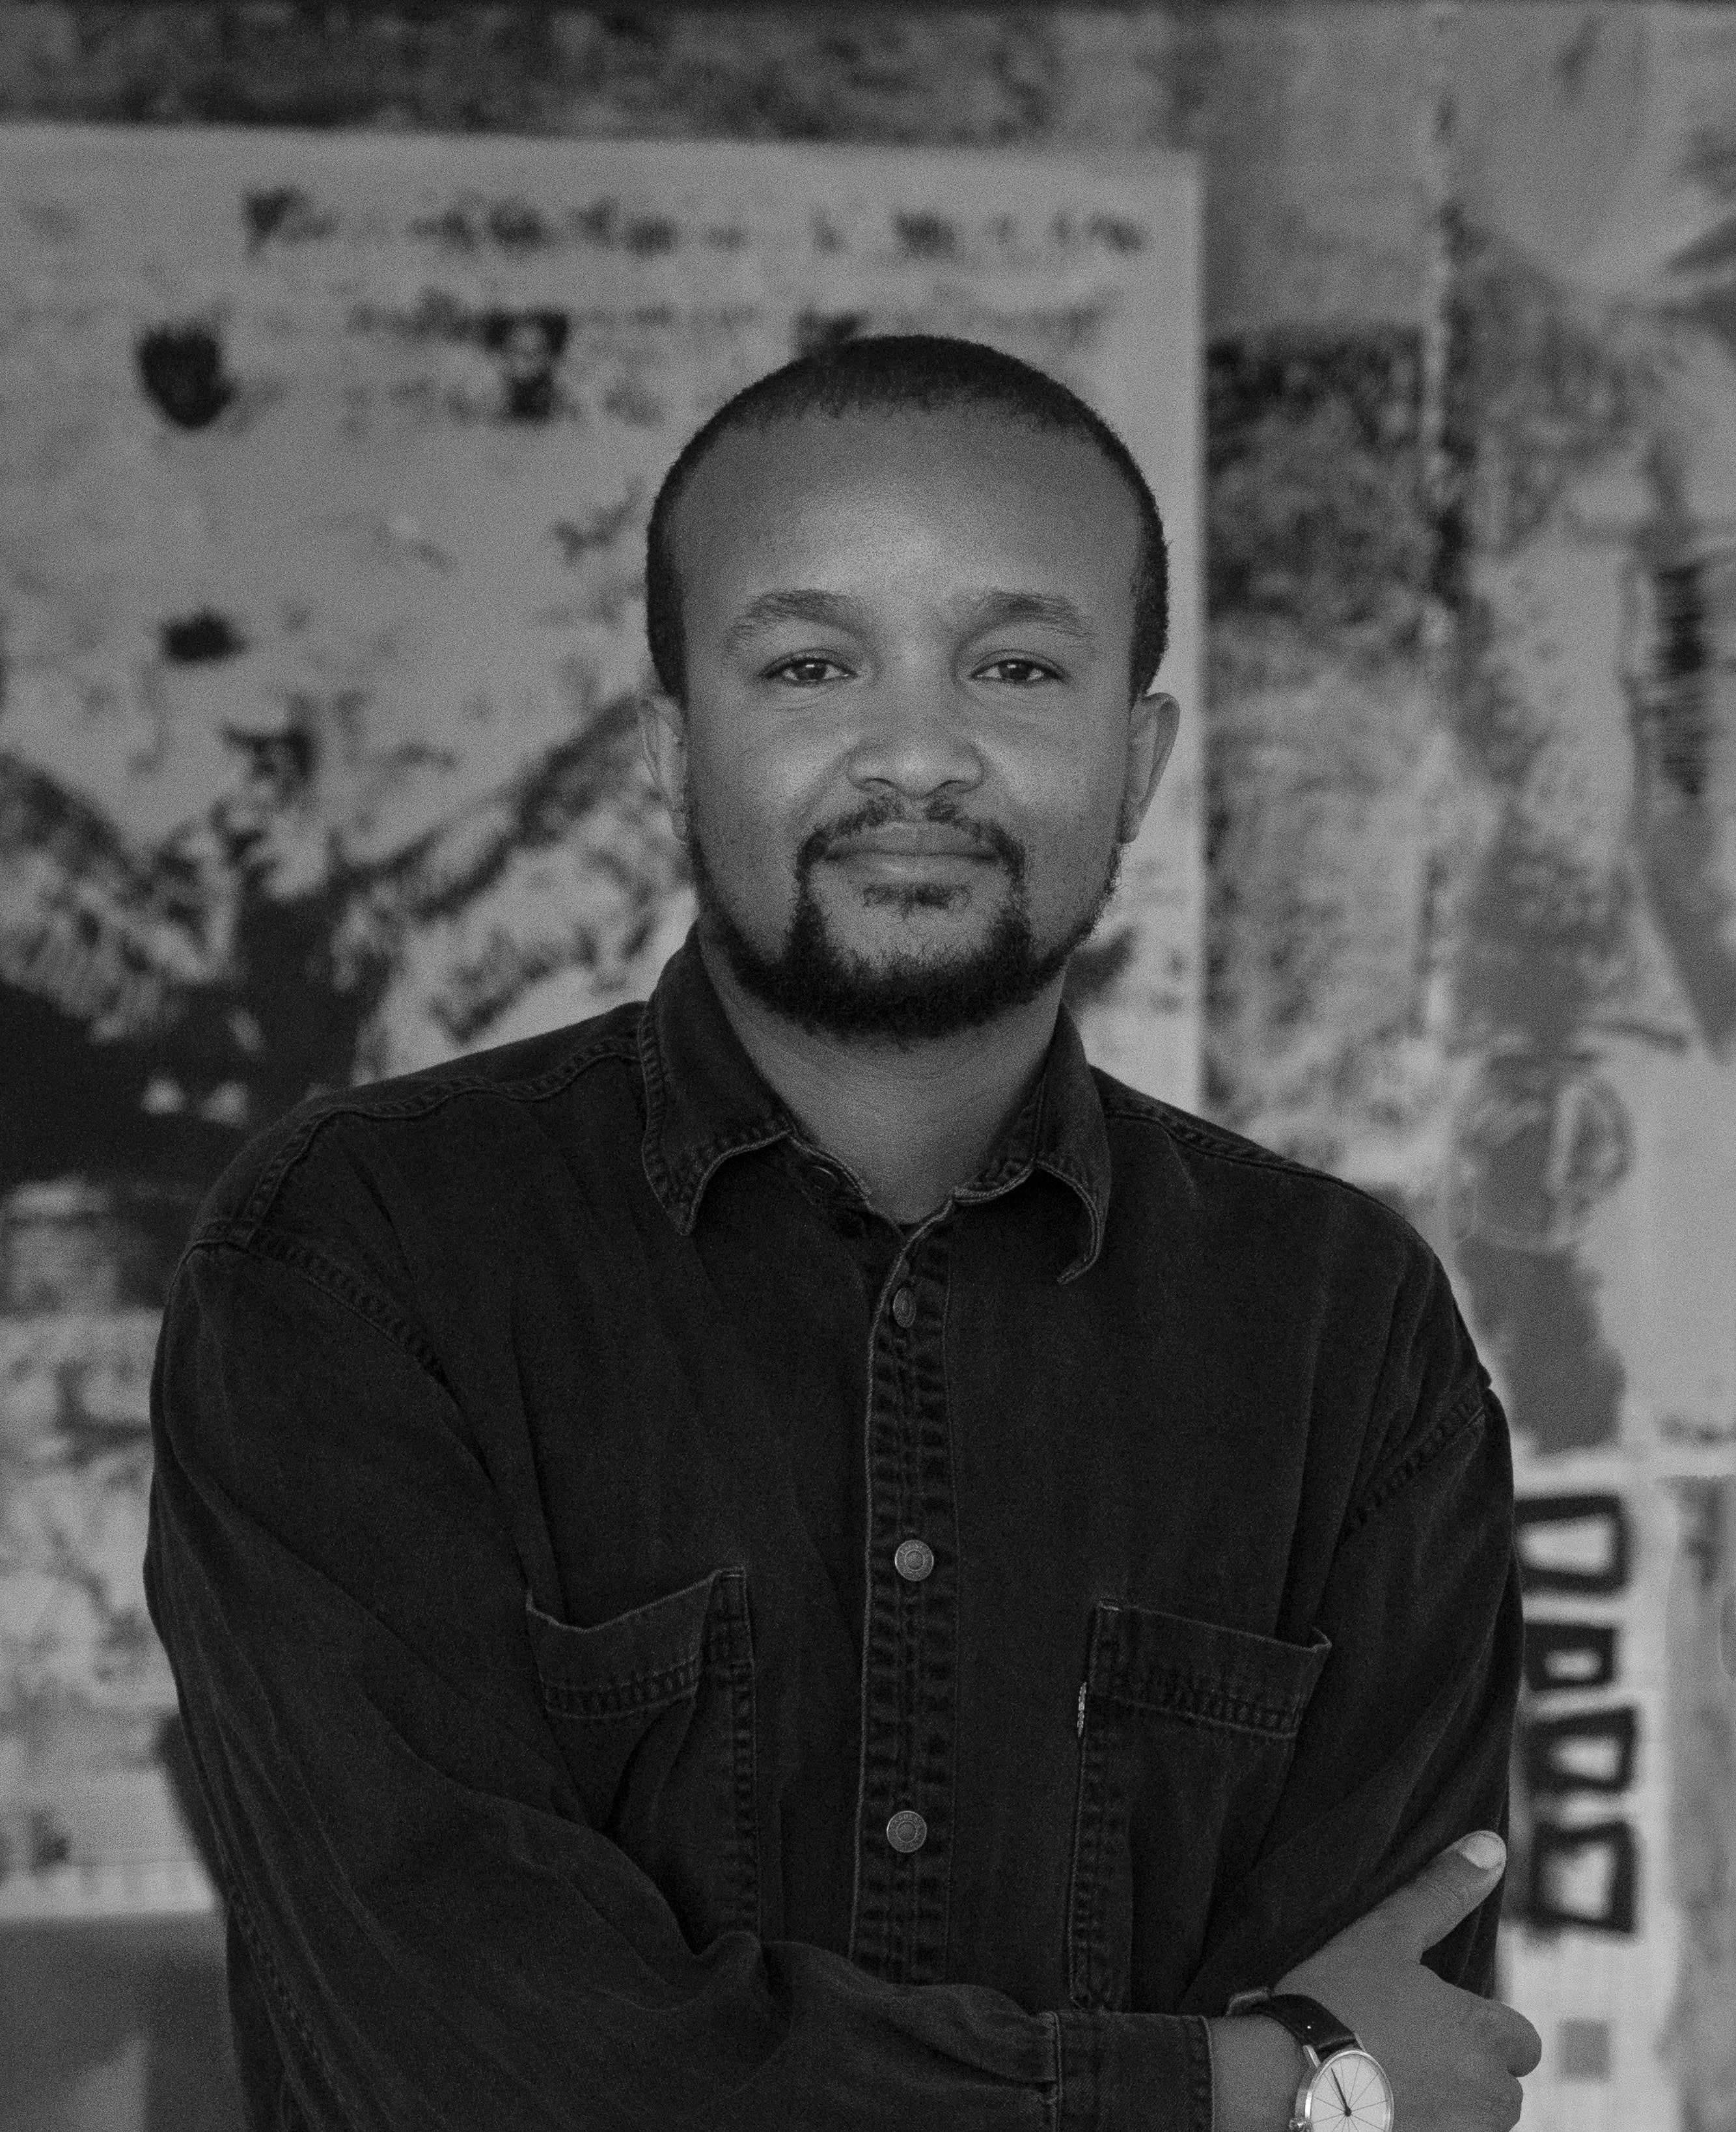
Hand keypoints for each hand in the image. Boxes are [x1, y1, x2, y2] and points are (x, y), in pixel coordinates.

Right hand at [1278, 1830, 1541, 2130]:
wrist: (1285, 2080)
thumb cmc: (1337, 2000)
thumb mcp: (1385, 1934)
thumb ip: (1442, 1892)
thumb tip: (1490, 1844)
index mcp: (1485, 2036)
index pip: (1520, 2040)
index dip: (1482, 2029)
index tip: (1436, 2022)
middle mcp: (1489, 2097)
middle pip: (1501, 2089)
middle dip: (1467, 2075)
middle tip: (1406, 2053)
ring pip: (1474, 2122)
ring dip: (1448, 2108)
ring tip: (1391, 2085)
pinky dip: (1423, 2125)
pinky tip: (1381, 2112)